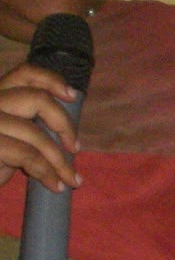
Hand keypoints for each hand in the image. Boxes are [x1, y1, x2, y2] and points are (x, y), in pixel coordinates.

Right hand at [0, 61, 82, 192]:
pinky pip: (28, 155)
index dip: (51, 80)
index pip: (24, 73)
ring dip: (59, 160)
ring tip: (71, 179)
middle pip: (37, 99)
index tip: (72, 96)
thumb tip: (69, 133)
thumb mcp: (16, 139)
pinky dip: (47, 172)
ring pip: (35, 132)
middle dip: (64, 125)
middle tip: (75, 148)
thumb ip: (33, 126)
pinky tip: (55, 185)